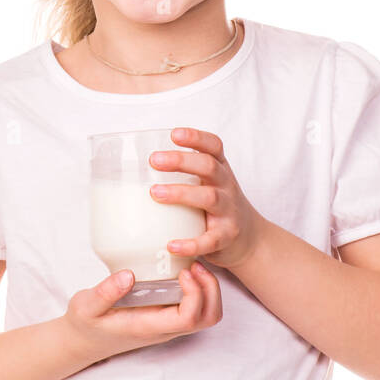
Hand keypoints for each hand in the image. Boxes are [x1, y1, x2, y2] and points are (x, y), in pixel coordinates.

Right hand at [63, 264, 222, 360]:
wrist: (82, 341)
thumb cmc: (85, 324)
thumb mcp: (85, 307)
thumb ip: (104, 293)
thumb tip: (128, 275)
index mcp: (149, 327)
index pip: (189, 318)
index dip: (196, 293)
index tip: (183, 271)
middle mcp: (165, 328)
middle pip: (208, 317)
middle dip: (210, 289)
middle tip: (193, 266)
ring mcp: (169, 324)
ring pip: (206, 314)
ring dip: (208, 289)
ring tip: (191, 268)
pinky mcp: (168, 317)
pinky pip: (197, 307)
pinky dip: (200, 289)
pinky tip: (183, 272)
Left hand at [148, 127, 261, 269]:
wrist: (249, 238)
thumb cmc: (217, 208)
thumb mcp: (208, 185)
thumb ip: (183, 176)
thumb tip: (129, 172)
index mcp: (220, 171)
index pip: (213, 146)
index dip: (196, 138)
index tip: (174, 134)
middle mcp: (226, 186)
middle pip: (209, 167)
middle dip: (182, 161)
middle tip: (154, 160)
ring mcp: (228, 211)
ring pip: (209, 197)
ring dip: (181, 193)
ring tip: (155, 193)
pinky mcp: (226, 236)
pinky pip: (210, 239)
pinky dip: (191, 243)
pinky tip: (171, 245)